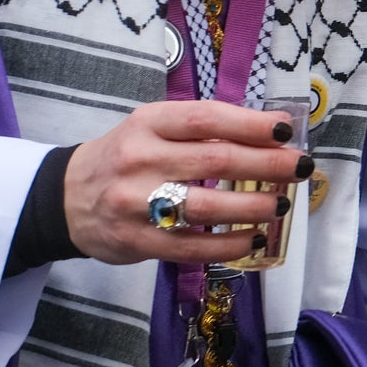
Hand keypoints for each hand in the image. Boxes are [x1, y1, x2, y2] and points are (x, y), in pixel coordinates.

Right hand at [63, 100, 312, 264]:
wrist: (66, 197)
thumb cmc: (126, 156)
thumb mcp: (154, 128)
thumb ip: (204, 128)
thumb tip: (273, 129)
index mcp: (148, 124)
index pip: (206, 119)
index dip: (251, 124)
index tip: (285, 130)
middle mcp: (140, 160)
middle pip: (214, 161)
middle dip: (267, 164)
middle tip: (300, 167)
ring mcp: (136, 204)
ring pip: (205, 207)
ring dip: (253, 207)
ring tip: (281, 203)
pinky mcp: (136, 241)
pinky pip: (191, 248)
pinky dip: (229, 246)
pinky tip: (255, 239)